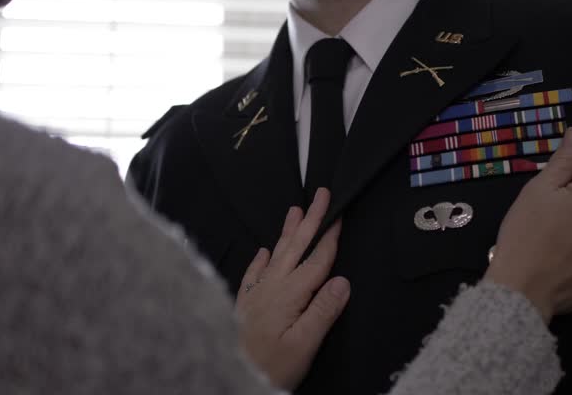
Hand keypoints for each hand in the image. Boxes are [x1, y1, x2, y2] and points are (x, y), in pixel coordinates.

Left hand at [234, 188, 350, 390]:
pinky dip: (261, 259)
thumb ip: (323, 312)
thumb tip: (343, 281)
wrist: (229, 377)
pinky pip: (253, 273)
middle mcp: (272, 287)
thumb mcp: (304, 345)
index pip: (317, 260)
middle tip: (320, 194)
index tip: (339, 214)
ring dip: (288, 231)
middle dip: (311, 220)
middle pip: (296, 247)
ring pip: (276, 254)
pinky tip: (263, 250)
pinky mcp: (244, 305)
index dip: (329, 236)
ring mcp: (256, 294)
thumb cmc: (271, 367)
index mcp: (291, 295)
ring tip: (296, 210)